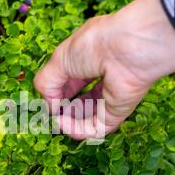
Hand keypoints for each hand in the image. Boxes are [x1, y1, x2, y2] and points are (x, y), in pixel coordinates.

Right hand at [33, 0, 174, 139]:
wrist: (128, 48)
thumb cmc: (95, 44)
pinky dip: (76, 130)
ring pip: (85, 118)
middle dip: (62, 109)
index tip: (46, 96)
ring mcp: (110, 97)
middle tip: (51, 113)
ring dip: (67, 122)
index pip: (70, 80)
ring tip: (56, 121)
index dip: (55, 91)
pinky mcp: (117, 113)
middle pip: (79, 101)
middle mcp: (101, 78)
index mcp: (88, 59)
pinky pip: (94, 128)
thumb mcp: (60, 59)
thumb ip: (47, 82)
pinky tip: (63, 125)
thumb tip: (49, 105)